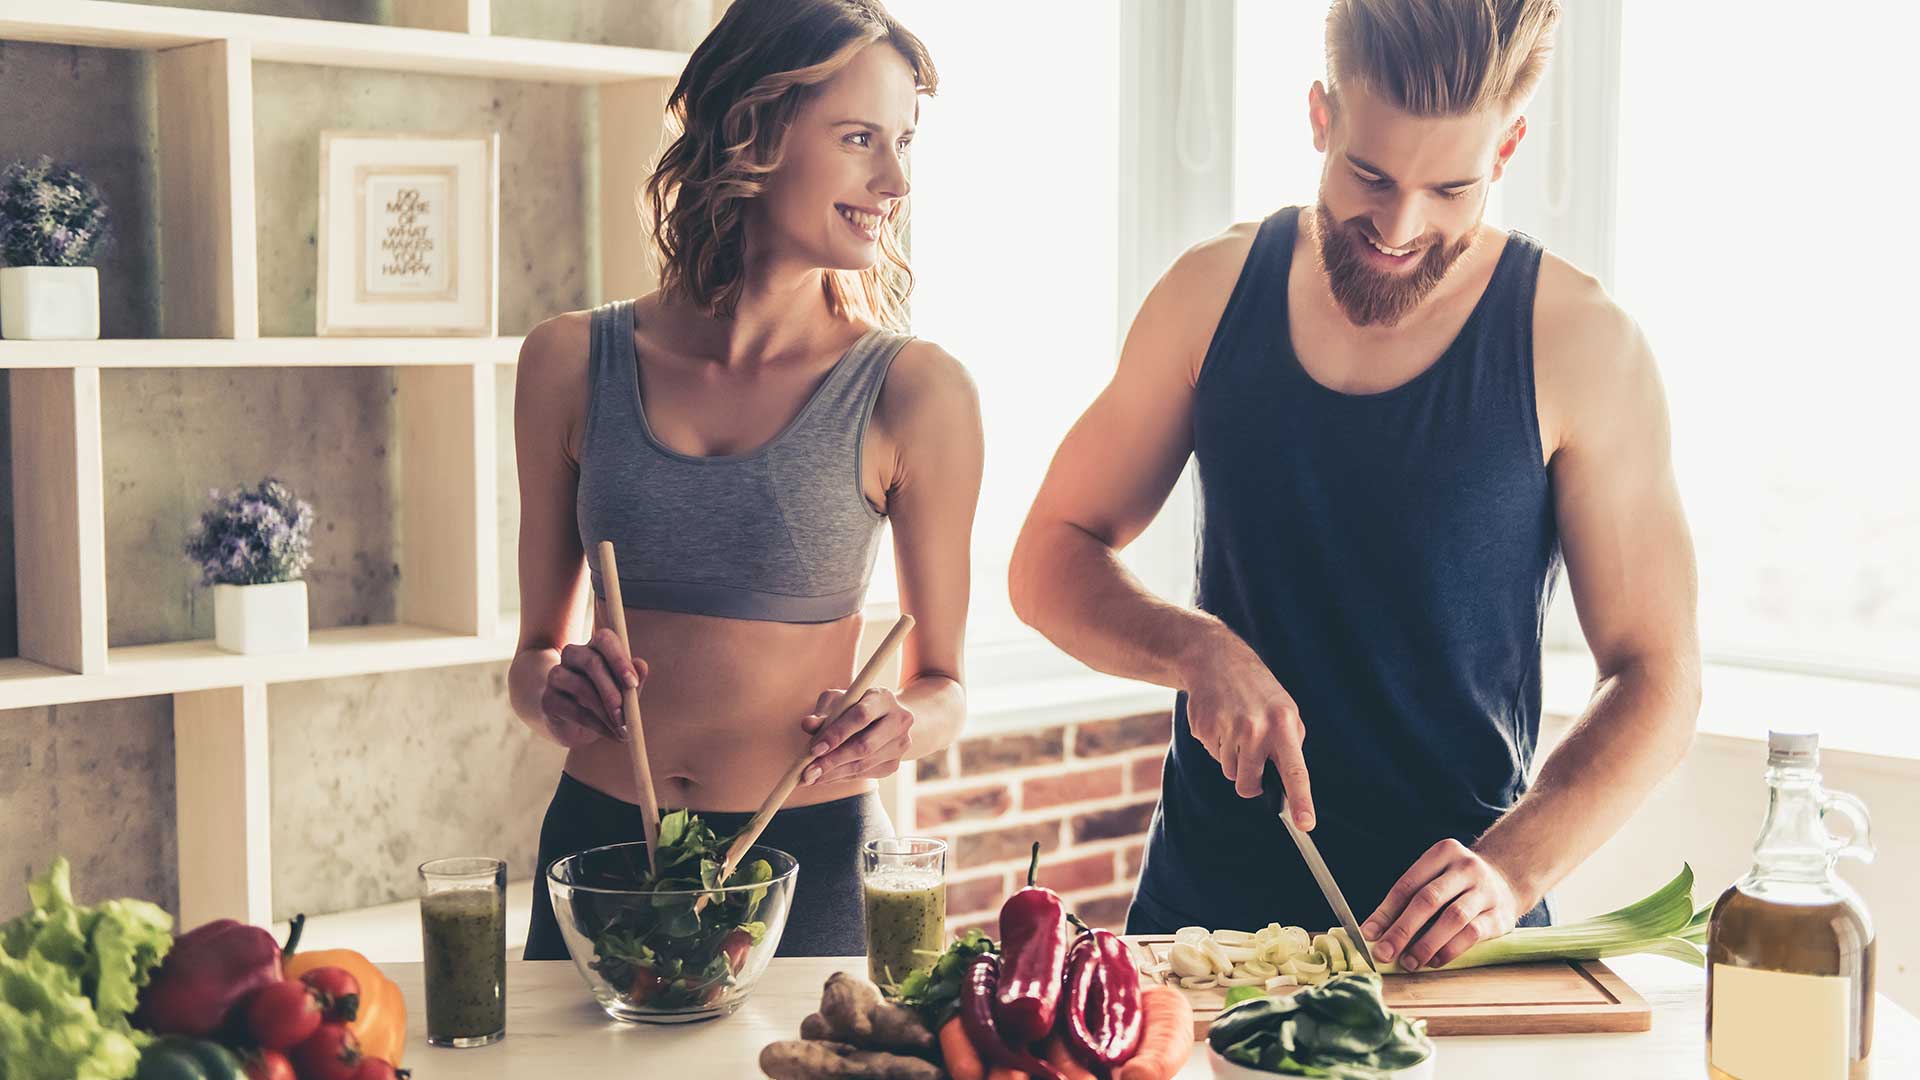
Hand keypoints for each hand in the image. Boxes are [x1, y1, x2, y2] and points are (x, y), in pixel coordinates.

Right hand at [540, 627, 646, 747]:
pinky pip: (574, 710)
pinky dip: (597, 725)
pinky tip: (611, 734)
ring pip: (582, 687)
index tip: (633, 683)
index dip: (619, 659)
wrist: (574, 726)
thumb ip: (633, 679)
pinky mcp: (548, 699)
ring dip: (606, 712)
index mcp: (594, 647)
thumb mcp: (623, 692)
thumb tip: (641, 665)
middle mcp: (572, 655)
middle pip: (592, 662)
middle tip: (626, 715)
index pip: (605, 639)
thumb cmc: (605, 701)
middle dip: (613, 691)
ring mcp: (557, 675)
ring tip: (622, 729)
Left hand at [798, 687, 914, 784]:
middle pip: (864, 746)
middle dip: (832, 761)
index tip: (814, 749)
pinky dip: (841, 777)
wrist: (885, 717)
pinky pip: (865, 775)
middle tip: (807, 772)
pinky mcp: (894, 763)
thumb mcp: (838, 701)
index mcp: (883, 698)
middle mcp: (899, 721)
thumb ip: (823, 712)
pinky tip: (824, 778)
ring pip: (864, 764)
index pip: (861, 716)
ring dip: (834, 774)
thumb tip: (807, 724)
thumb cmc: (854, 705)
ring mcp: (900, 744)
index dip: (837, 734)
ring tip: (810, 778)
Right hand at [1181, 635, 1314, 828]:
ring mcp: (1227, 728)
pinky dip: (1216, 743)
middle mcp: (1256, 728)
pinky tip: (1220, 720)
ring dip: (1232, 758)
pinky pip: (1212, 755)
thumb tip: (1289, 783)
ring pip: (1230, 772)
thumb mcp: (1285, 709)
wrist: (1216, 660)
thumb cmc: (1257, 690)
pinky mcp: (1204, 727)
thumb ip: (1290, 744)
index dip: (1301, 800)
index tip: (1305, 824)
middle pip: (1248, 784)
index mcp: (1283, 724)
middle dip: (1249, 782)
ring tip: (1235, 727)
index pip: (1295, 770)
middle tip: (1250, 757)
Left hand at [1362, 840, 1526, 970]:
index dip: (1385, 911)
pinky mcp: (1500, 915)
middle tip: (1384, 953)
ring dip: (1426, 943)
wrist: (1507, 881)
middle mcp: (1466, 867)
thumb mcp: (1434, 878)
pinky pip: (1472, 933)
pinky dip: (1450, 950)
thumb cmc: (1457, 884)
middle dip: (1402, 930)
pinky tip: (1435, 961)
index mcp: (1443, 853)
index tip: (1369, 935)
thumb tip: (1373, 932)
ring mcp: (1486, 890)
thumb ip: (1406, 901)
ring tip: (1409, 962)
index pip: (1407, 884)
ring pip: (1452, 918)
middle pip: (1428, 900)